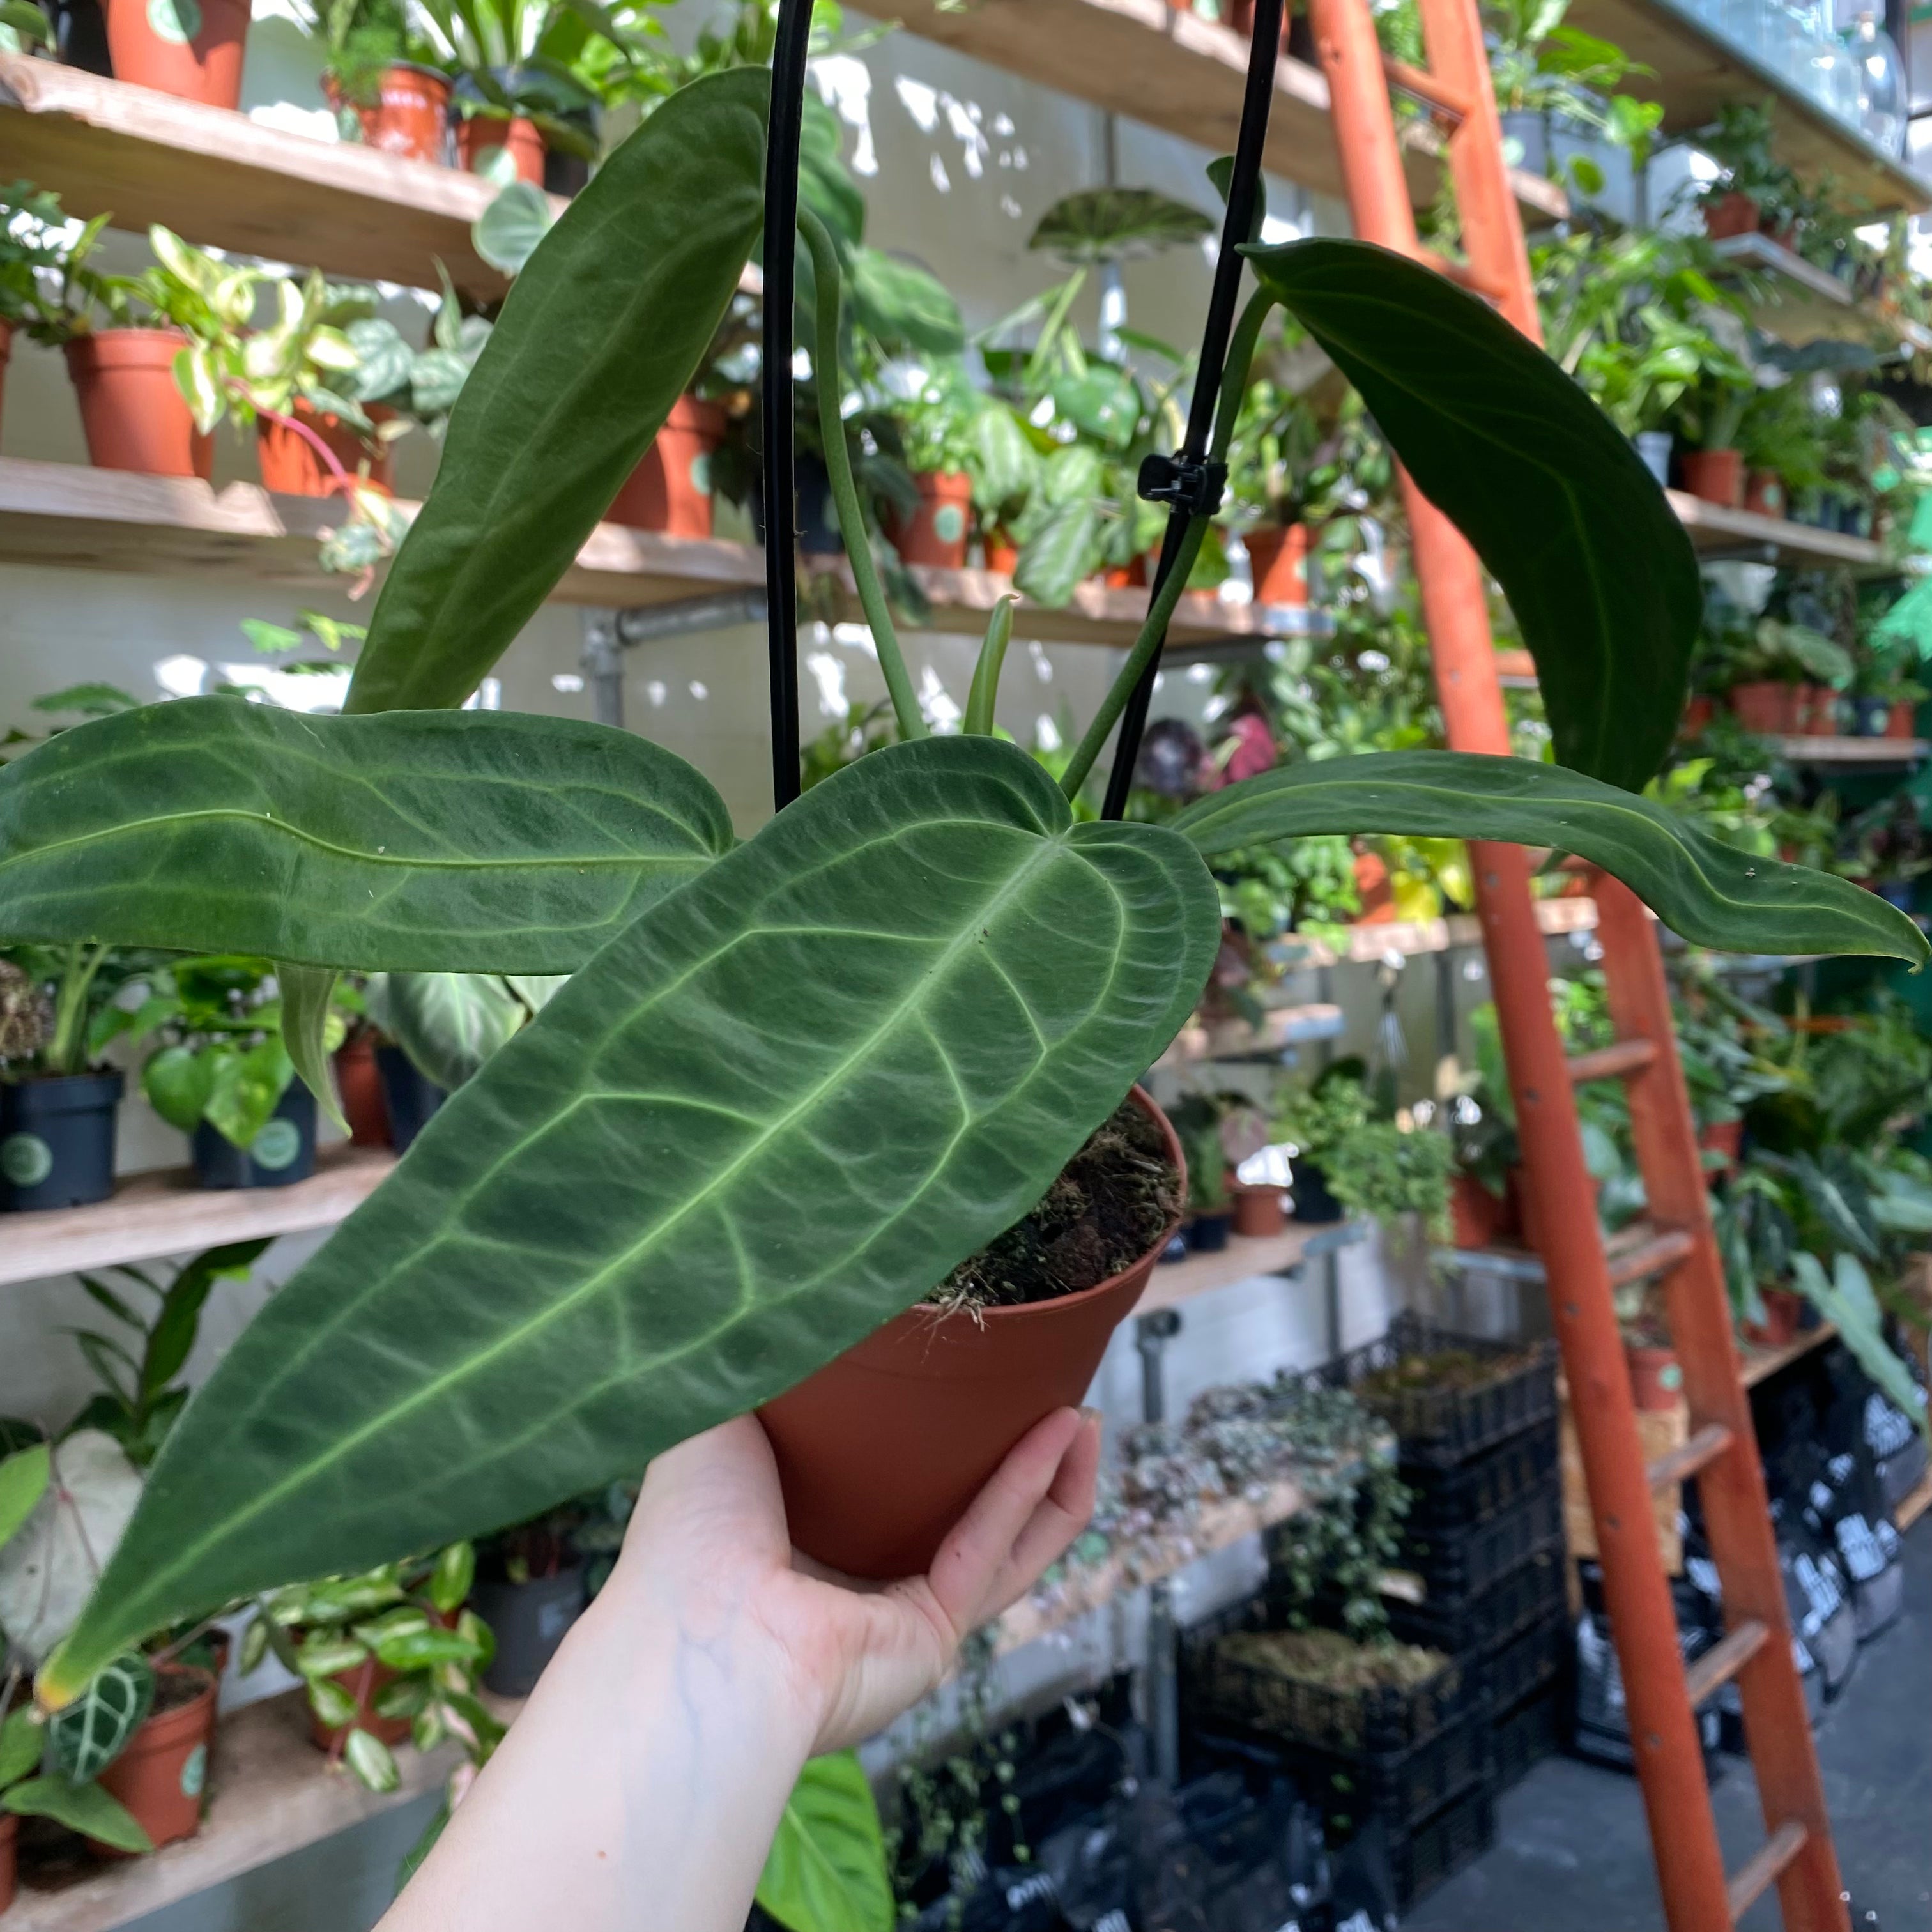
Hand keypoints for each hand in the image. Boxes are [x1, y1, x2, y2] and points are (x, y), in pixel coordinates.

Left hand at [604, 1406, 1101, 1753]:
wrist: (703, 1634)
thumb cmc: (688, 1532)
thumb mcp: (717, 1421)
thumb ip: (763, 1366)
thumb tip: (792, 1296)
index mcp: (792, 1538)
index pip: (872, 1484)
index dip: (921, 1431)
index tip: (956, 1369)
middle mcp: (849, 1583)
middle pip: (950, 1512)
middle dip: (1006, 1455)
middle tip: (1042, 1391)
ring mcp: (896, 1617)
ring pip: (1001, 1542)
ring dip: (1048, 1475)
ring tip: (1081, 1411)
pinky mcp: (934, 1636)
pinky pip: (997, 1551)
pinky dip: (1036, 1489)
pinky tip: (1067, 1432)